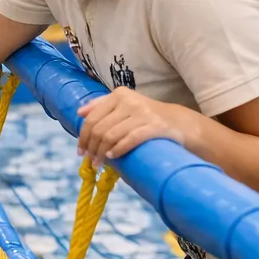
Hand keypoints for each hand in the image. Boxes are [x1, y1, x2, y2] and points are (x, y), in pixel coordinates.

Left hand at [75, 87, 191, 168]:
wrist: (178, 122)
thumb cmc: (146, 116)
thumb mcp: (124, 105)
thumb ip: (102, 106)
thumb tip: (80, 113)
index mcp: (119, 94)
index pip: (92, 118)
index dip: (83, 136)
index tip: (81, 150)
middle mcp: (129, 101)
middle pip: (99, 129)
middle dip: (92, 147)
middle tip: (90, 160)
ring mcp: (142, 113)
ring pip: (111, 135)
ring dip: (101, 153)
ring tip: (99, 163)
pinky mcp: (154, 126)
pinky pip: (130, 139)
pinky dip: (118, 150)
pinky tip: (113, 156)